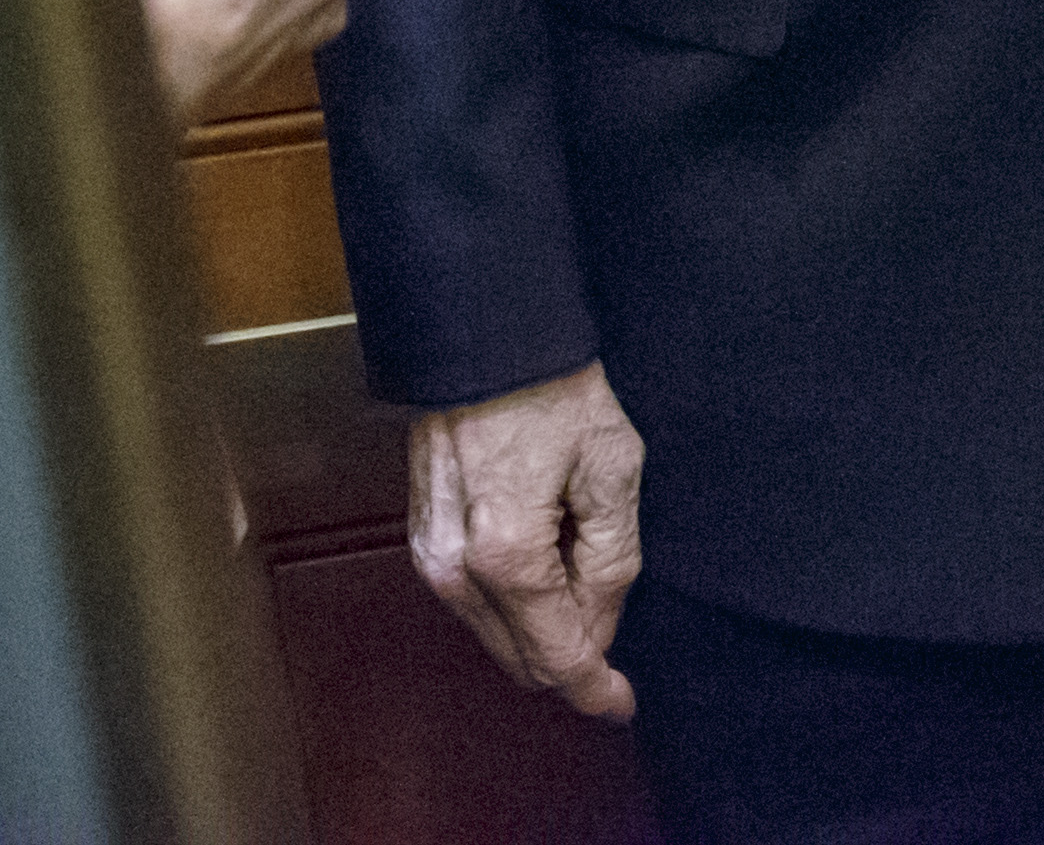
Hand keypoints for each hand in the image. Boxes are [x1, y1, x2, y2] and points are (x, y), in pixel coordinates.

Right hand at [409, 361, 644, 719]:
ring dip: (544, 615)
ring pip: (498, 631)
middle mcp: (454, 572)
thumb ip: (611, 562)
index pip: (556, 656)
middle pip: (521, 656)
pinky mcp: (421, 540)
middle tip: (612, 588)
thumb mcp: (613, 470)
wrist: (485, 340)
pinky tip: (545, 539)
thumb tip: (598, 630)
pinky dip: (516, 593)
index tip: (622, 703)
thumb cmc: (554, 393)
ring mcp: (429, 558)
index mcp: (505, 559)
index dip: (594, 686)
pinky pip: (476, 598)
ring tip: (577, 538)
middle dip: (573, 646)